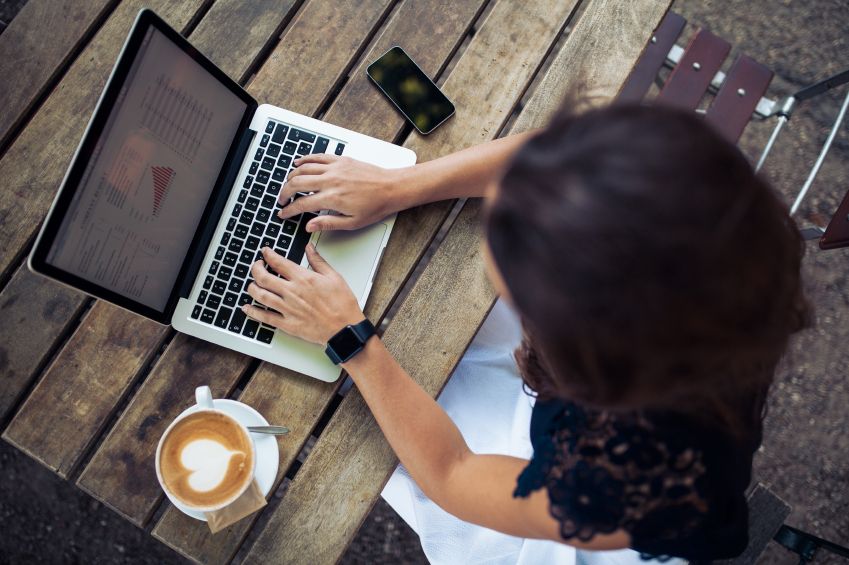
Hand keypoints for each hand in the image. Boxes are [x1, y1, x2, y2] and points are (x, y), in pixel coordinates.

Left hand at [243, 244, 363, 344]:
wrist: (345, 329)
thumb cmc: (342, 305)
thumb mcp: (334, 277)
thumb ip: (319, 261)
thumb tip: (310, 248)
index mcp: (303, 278)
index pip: (278, 262)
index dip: (268, 255)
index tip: (265, 252)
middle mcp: (292, 292)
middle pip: (263, 277)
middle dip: (256, 269)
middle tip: (256, 266)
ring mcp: (288, 308)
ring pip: (260, 295)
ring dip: (252, 288)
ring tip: (252, 284)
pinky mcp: (287, 324)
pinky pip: (265, 317)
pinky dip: (253, 312)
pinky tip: (248, 308)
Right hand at [277, 155, 408, 231]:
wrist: (391, 188)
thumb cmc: (376, 205)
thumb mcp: (352, 223)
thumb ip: (328, 223)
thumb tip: (309, 226)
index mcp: (332, 198)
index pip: (302, 204)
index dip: (289, 210)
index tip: (283, 213)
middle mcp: (331, 180)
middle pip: (297, 183)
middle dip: (284, 192)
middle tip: (282, 200)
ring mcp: (335, 168)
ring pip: (303, 168)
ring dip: (291, 177)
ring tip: (287, 185)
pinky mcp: (340, 160)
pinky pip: (317, 157)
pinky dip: (304, 160)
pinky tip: (298, 163)